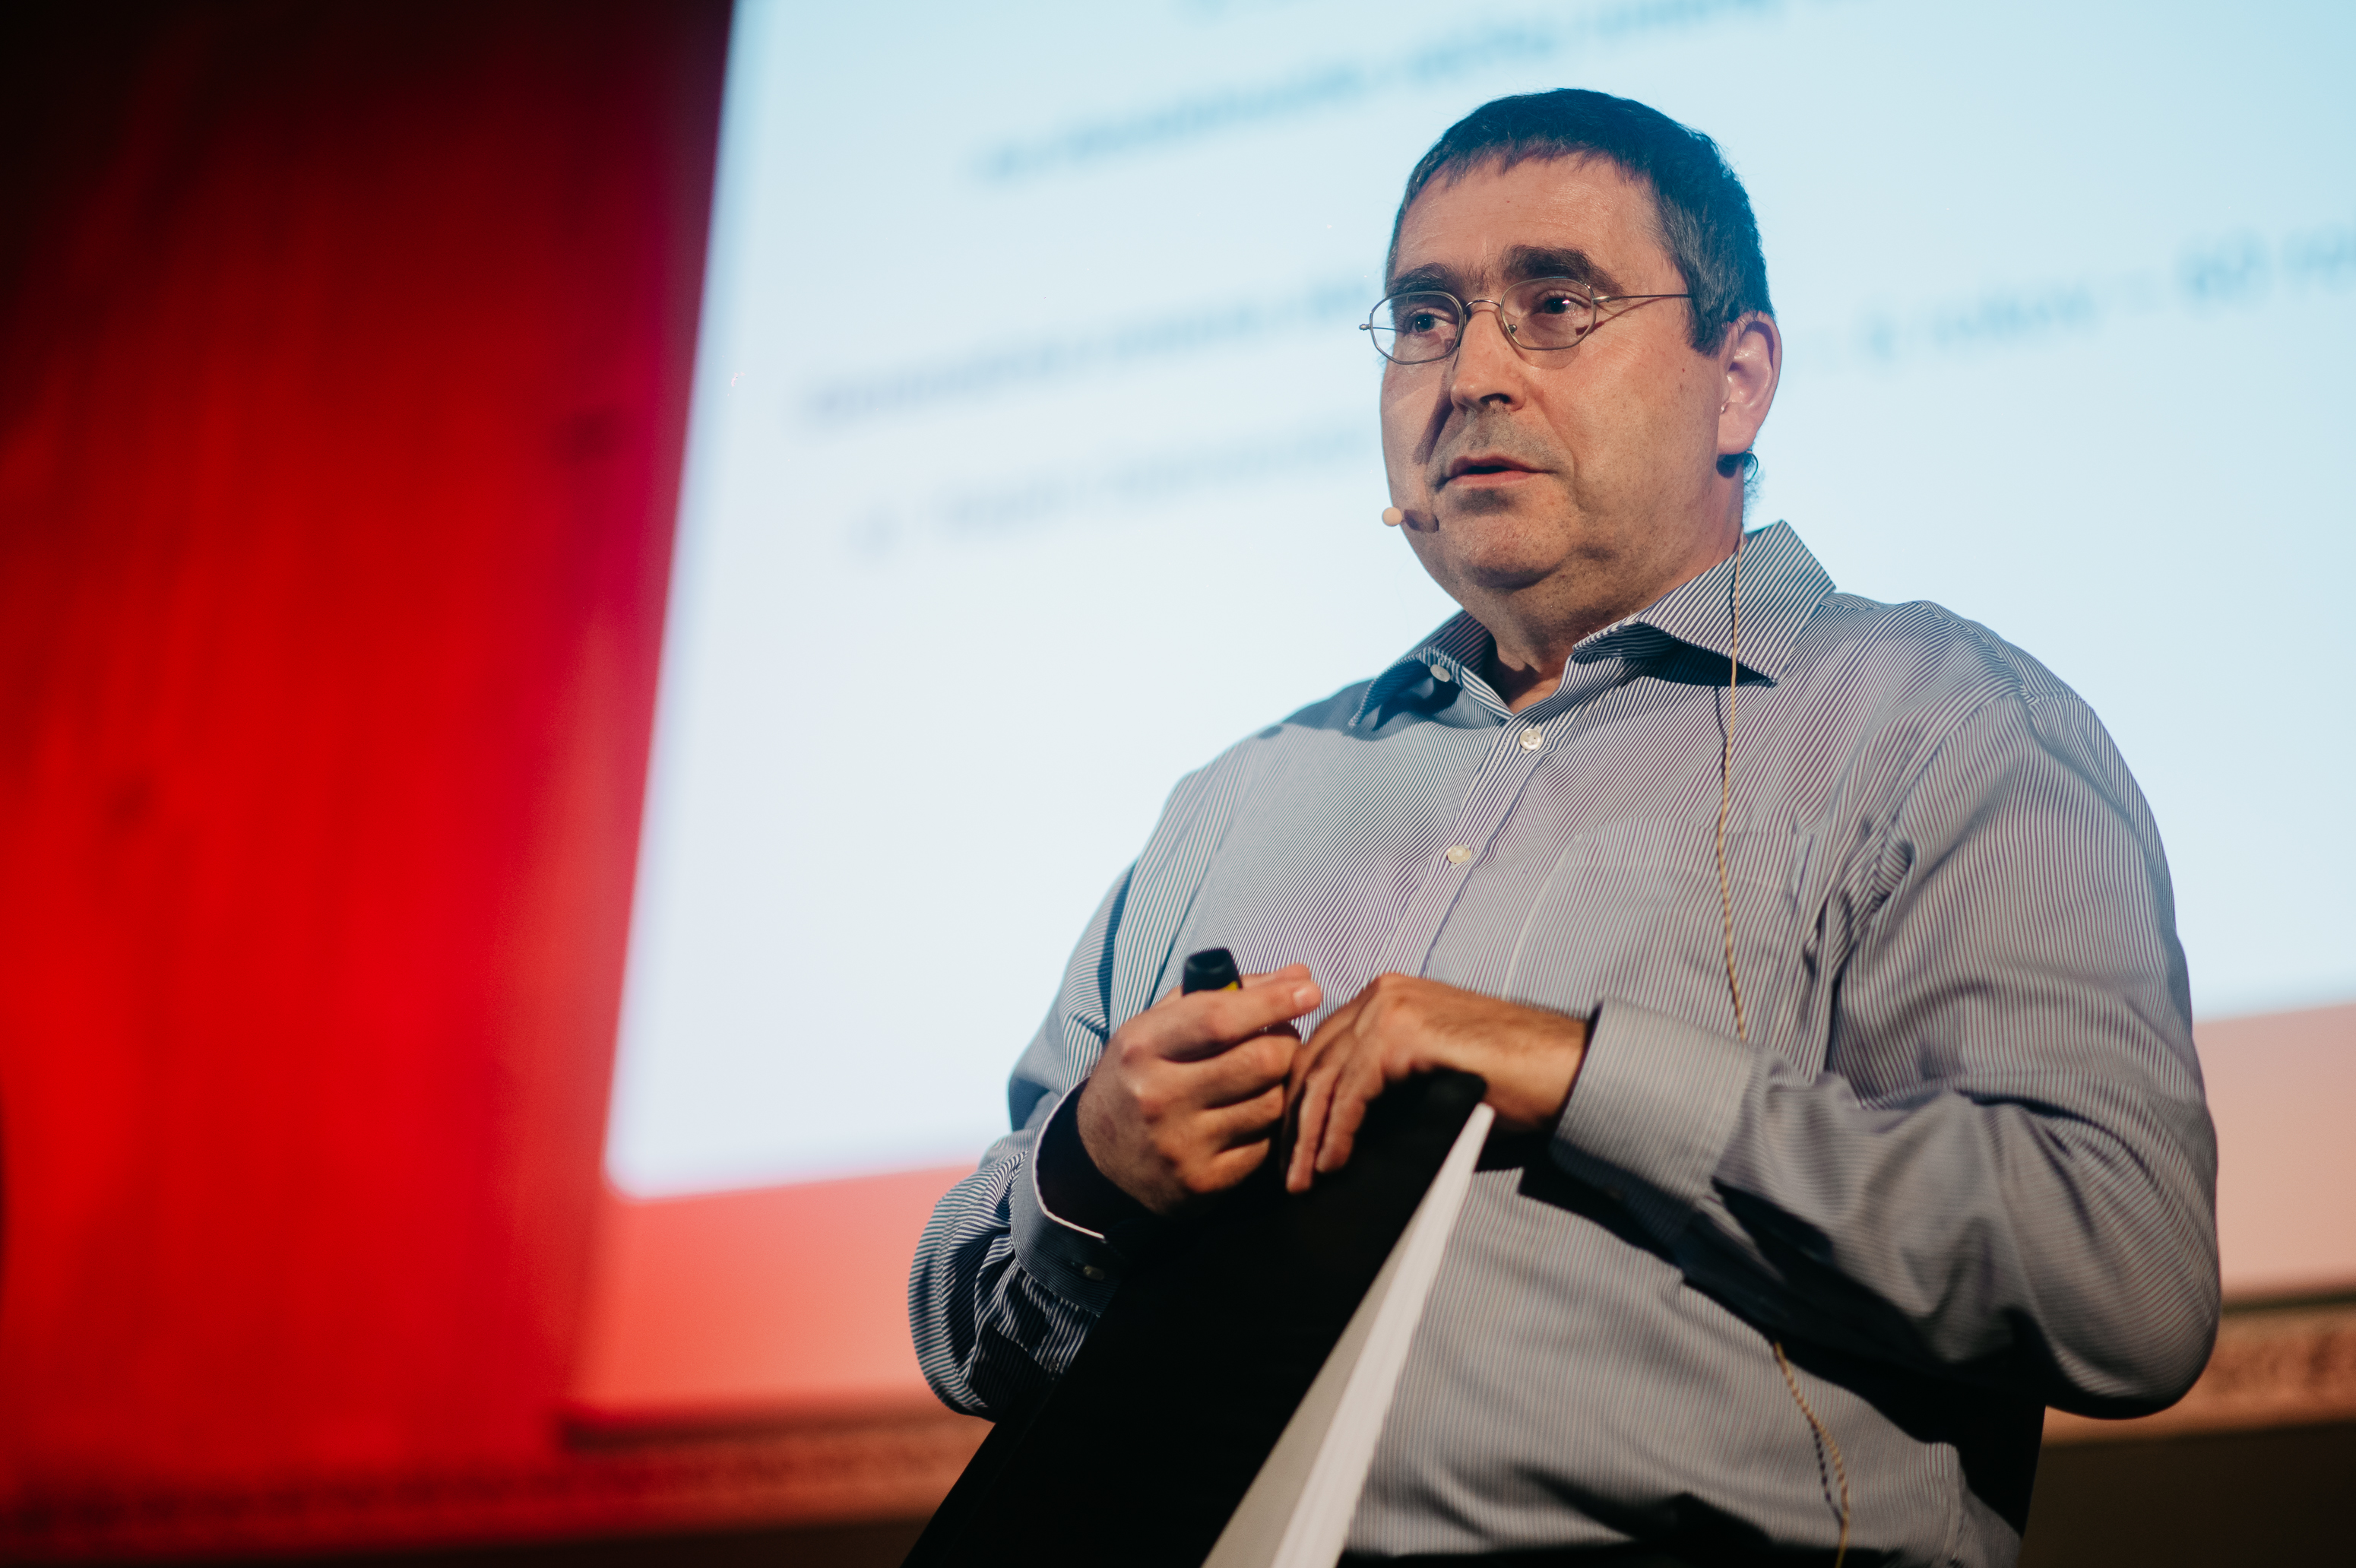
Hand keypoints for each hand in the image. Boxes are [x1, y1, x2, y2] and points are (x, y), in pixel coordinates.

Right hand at [1076, 964, 1321, 1214]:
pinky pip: (1266, 1145)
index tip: (1309, 989)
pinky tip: (1250, 1115)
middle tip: (1284, 1038)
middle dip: (1287, 1043)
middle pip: (1260, 1061)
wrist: (1099, 1160)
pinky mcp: (1202, 1182)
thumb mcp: (1158, 1027)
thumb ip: (1221, 994)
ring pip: (1271, 1104)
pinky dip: (1268, 1126)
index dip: (1274, 1001)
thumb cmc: (1139, 1077)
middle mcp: (1158, 1097)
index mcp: (1141, 1047)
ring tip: (1264, 1077)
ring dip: (1281, 1085)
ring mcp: (1180, 1145)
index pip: (1220, 1018)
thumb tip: (1297, 975)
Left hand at [1284, 975, 1585, 1192]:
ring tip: (1301, 1180)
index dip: (1298, 1101)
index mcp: (1383, 998)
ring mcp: (1390, 1007)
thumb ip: (1381, 1084)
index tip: (1289, 1148)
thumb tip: (1335, 1132)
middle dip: (1294, 1122)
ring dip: (1308, 1135)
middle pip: (1313, 1063)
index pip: (1319, 1051)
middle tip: (1286, 1172)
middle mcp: (1380, 993)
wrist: (1560, 1069)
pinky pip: (1353, 1090)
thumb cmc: (1505, 1079)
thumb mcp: (1425, 1076)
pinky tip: (1333, 1162)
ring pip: (1326, 1078)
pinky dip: (1338, 1130)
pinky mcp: (1404, 1032)